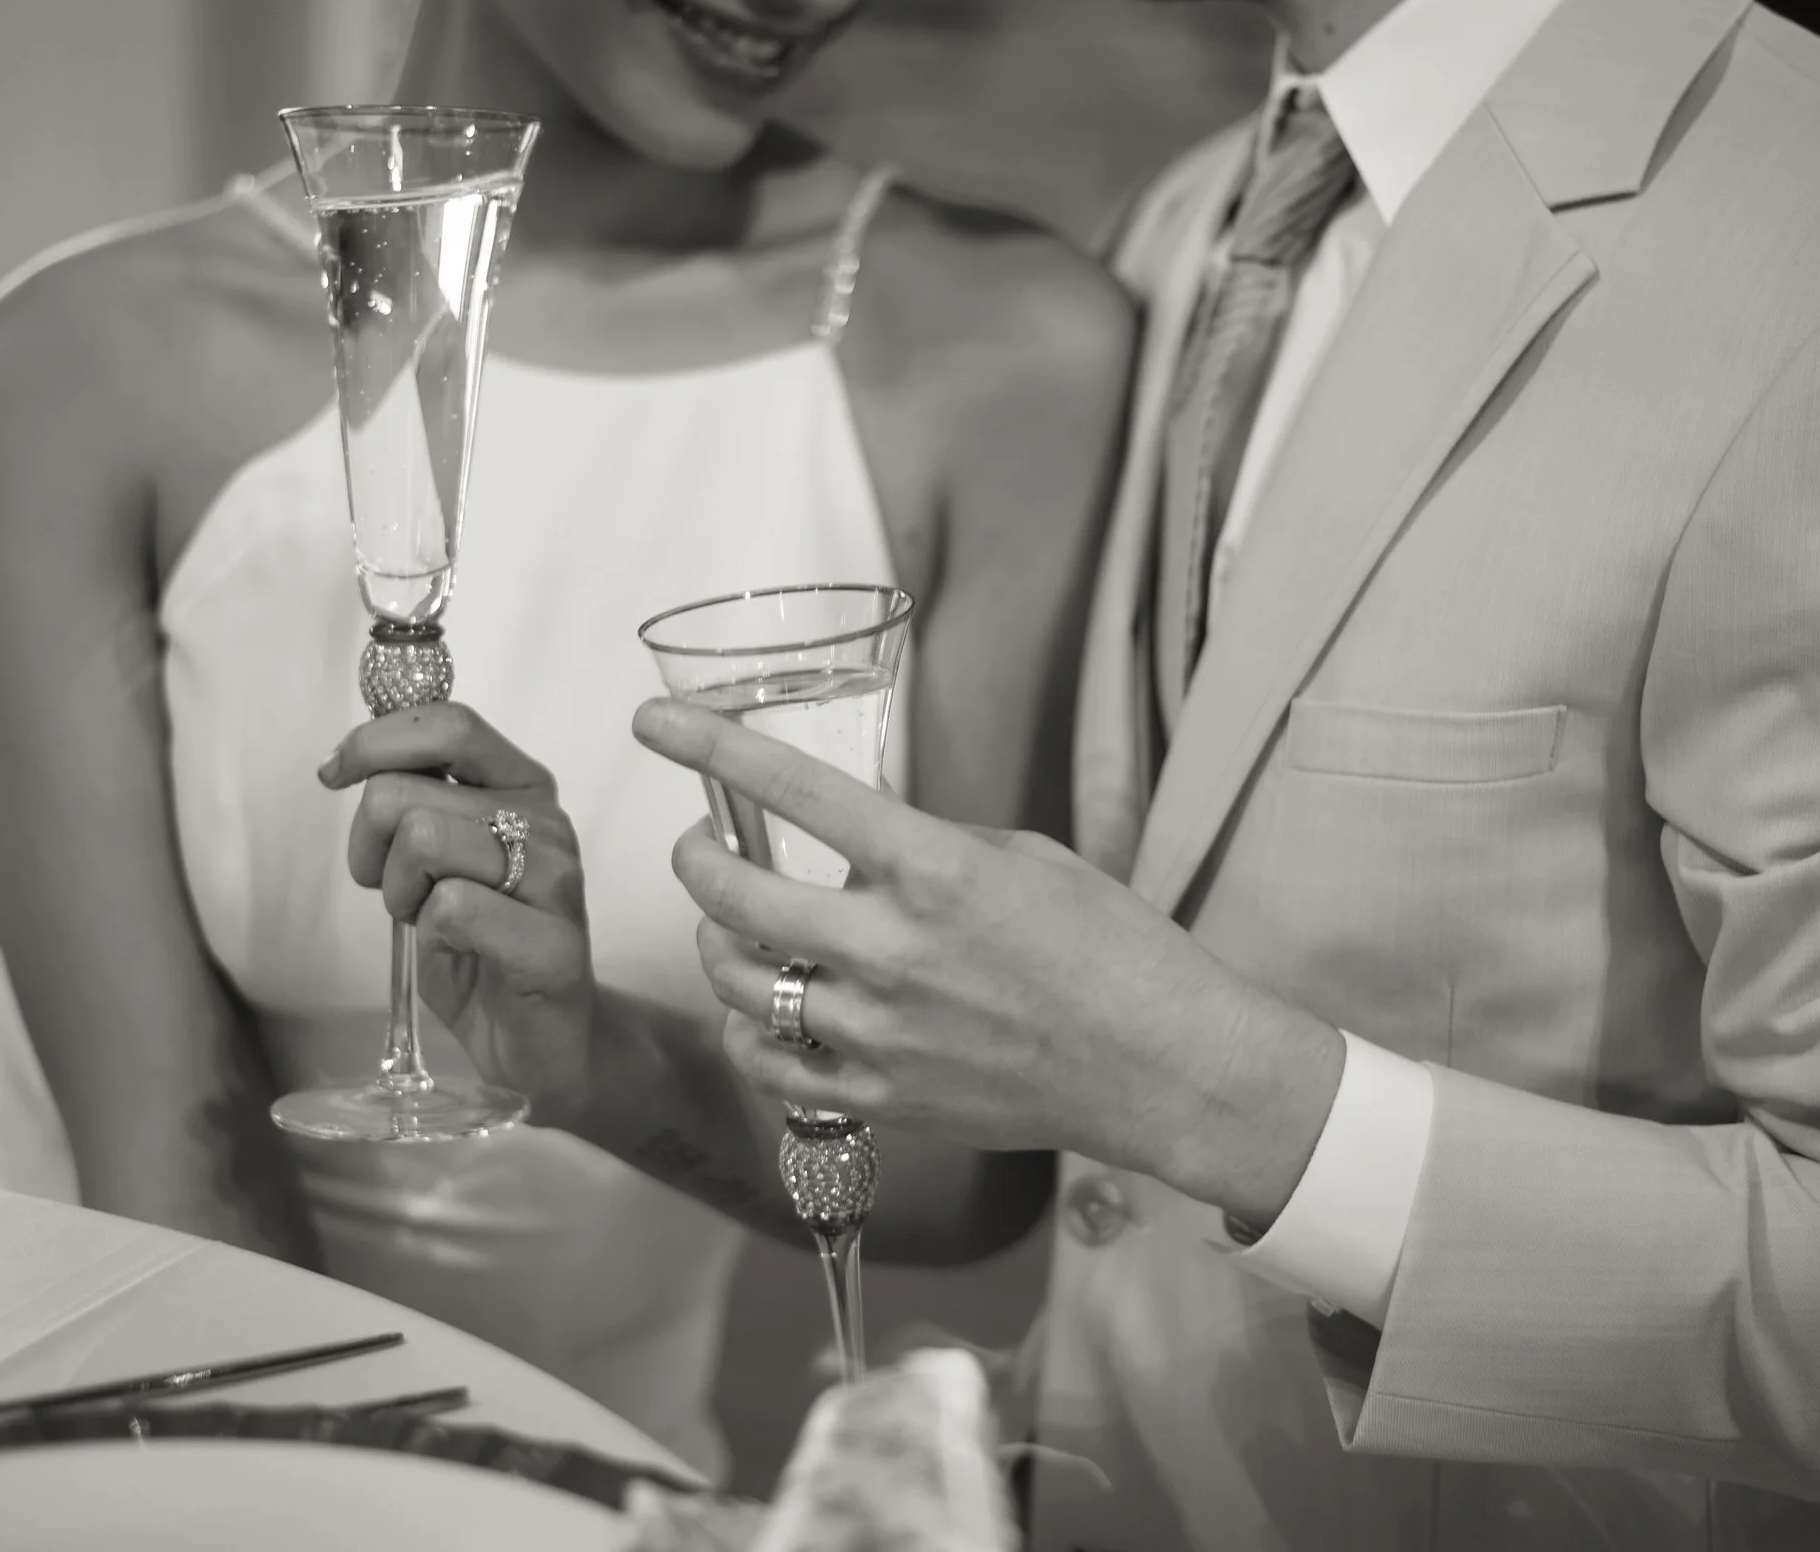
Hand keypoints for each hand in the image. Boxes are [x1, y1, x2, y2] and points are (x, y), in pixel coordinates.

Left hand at [320, 703, 597, 1120]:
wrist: (542, 1043)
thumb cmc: (482, 946)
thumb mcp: (440, 859)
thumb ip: (416, 802)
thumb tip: (354, 758)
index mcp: (522, 786)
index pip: (448, 725)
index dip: (375, 741)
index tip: (334, 774)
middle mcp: (547, 820)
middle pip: (407, 792)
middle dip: (369, 846)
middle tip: (394, 889)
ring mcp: (556, 880)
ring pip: (424, 840)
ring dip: (400, 891)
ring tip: (427, 919)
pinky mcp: (551, 943)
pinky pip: (451, 907)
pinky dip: (430, 934)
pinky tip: (456, 951)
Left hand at [632, 699, 1346, 1220]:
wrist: (1163, 1066)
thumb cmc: (1113, 950)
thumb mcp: (1025, 858)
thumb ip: (928, 847)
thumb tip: (858, 844)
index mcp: (933, 868)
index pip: (793, 790)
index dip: (709, 747)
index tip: (656, 720)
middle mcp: (893, 950)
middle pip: (734, 894)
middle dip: (694, 858)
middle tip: (700, 845)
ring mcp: (881, 1033)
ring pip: (738, 981)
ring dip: (718, 942)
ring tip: (735, 927)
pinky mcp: (883, 1098)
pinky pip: (770, 1063)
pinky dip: (750, 1029)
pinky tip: (763, 1009)